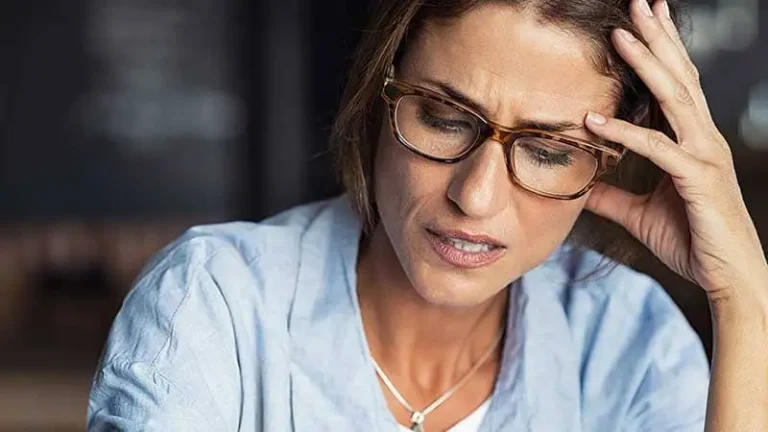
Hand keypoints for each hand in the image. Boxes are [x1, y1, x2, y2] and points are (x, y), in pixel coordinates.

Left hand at [582, 0, 767, 302]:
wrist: (727, 278)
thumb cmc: (691, 241)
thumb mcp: (640, 213)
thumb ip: (613, 196)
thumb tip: (582, 188)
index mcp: (692, 141)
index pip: (677, 85)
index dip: (661, 51)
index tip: (641, 22)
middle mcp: (703, 139)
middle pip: (680, 77)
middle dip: (658, 38)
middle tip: (638, 3)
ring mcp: (704, 155)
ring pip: (676, 98)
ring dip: (647, 64)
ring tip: (621, 34)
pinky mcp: (698, 179)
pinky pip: (658, 149)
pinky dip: (625, 133)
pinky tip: (593, 121)